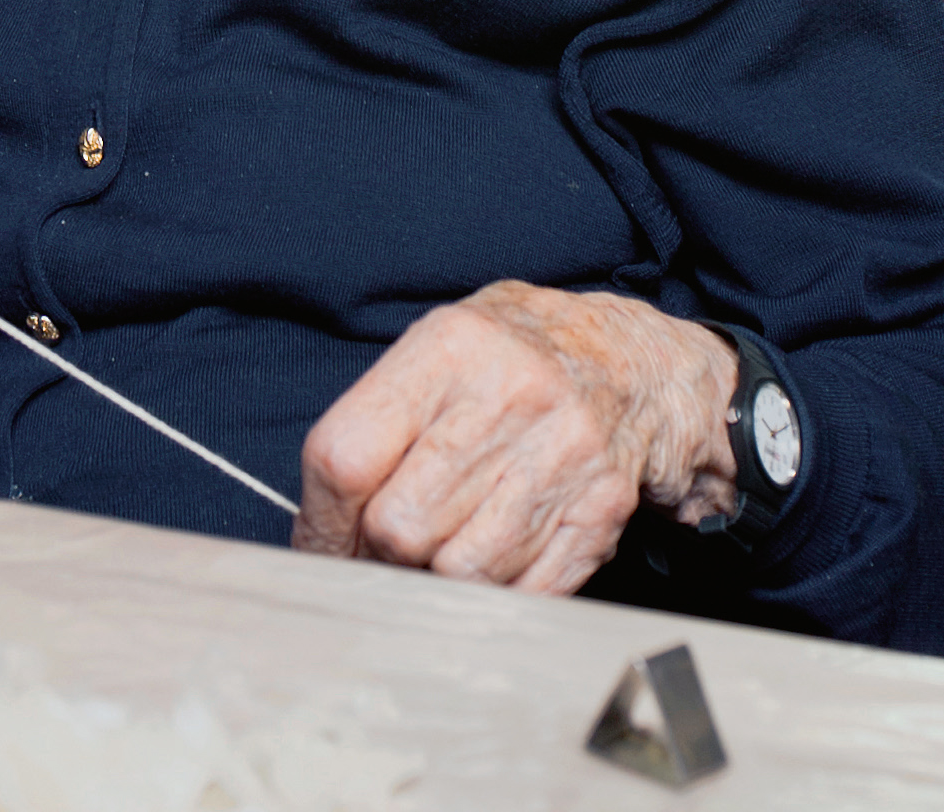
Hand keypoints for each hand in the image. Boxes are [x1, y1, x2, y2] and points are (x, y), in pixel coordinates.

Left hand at [294, 281, 738, 594]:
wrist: (626, 366)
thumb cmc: (509, 359)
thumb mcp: (437, 348)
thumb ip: (377, 420)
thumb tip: (320, 522)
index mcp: (450, 348)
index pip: (346, 456)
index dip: (320, 520)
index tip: (317, 545)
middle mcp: (508, 399)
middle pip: (399, 526)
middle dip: (378, 552)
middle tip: (380, 549)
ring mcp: (560, 460)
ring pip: (456, 571)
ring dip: (433, 577)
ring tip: (437, 548)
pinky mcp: (597, 516)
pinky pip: (517, 594)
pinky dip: (489, 595)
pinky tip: (487, 559)